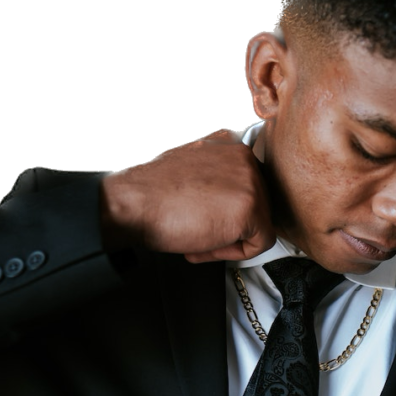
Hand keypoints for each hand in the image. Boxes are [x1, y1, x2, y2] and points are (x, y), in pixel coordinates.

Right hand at [98, 128, 275, 261]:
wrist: (135, 203)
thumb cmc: (153, 193)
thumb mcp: (193, 168)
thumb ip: (217, 176)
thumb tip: (229, 199)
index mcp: (229, 142)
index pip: (247, 183)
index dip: (227, 209)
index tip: (209, 218)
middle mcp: (243, 156)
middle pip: (259, 203)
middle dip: (233, 225)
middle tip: (204, 233)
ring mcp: (250, 180)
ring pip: (260, 223)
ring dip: (232, 239)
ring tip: (201, 240)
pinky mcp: (251, 208)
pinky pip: (260, 242)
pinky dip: (235, 253)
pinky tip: (205, 246)